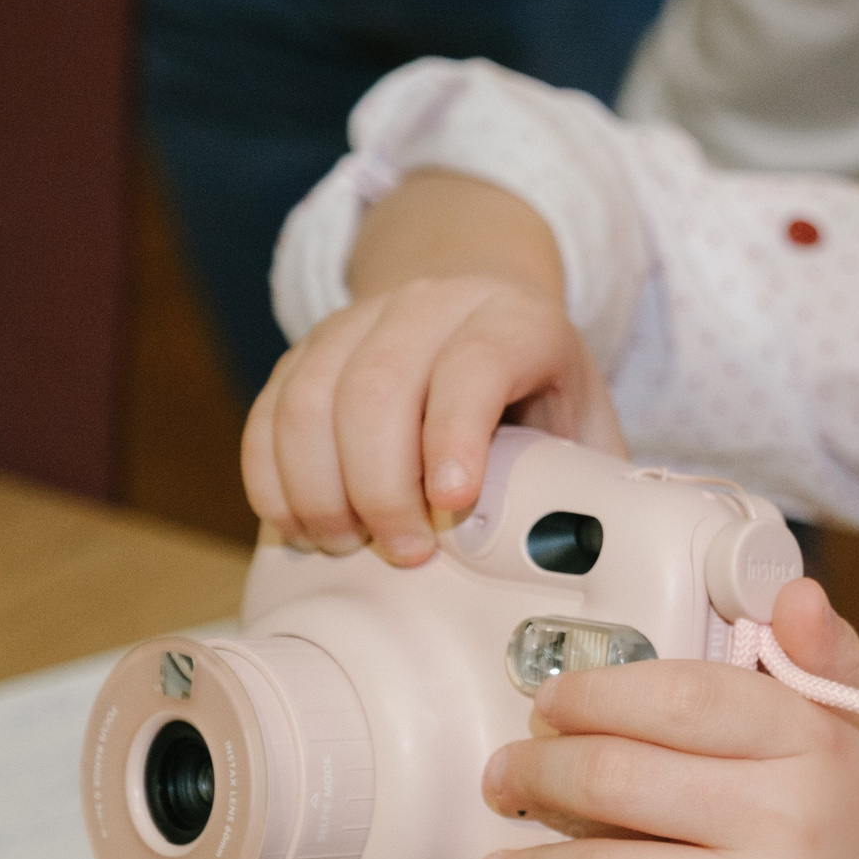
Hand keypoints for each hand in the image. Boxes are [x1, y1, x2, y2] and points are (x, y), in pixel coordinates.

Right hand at [243, 274, 622, 563]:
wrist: (479, 306)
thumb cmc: (537, 386)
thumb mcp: (582, 416)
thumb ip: (588, 476)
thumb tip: (585, 552)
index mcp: (512, 319)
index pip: (476, 364)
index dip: (457, 432)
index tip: (451, 500)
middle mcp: (429, 306)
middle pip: (379, 387)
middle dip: (382, 485)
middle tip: (404, 550)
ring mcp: (357, 322)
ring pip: (311, 399)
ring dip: (320, 487)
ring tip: (348, 545)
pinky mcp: (305, 351)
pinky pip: (270, 412)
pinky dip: (273, 478)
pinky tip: (299, 524)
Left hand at [474, 580, 858, 858]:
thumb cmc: (857, 841)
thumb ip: (825, 658)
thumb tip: (795, 592)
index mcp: (815, 747)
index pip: (679, 696)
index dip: (595, 694)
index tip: (551, 702)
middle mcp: (789, 824)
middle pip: (614, 780)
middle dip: (536, 774)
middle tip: (507, 777)